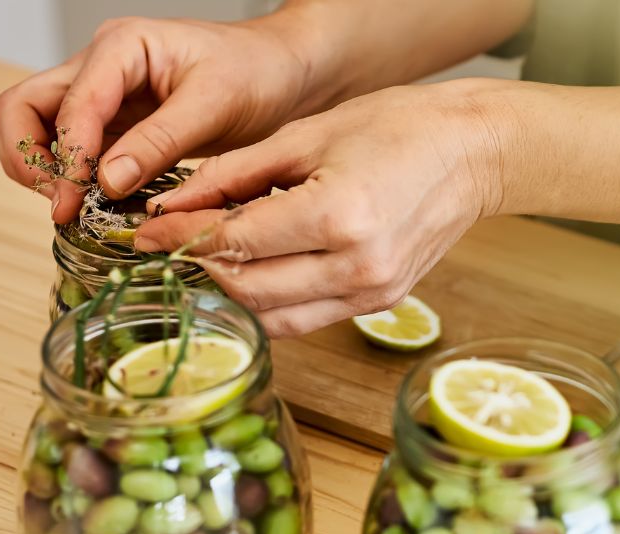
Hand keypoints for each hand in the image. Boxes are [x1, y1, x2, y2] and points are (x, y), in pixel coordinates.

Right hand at [0, 7, 331, 222]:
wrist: (284, 72)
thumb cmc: (257, 72)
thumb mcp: (214, 105)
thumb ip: (158, 142)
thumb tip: (107, 182)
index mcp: (121, 48)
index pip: (69, 105)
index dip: (67, 158)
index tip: (75, 202)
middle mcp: (101, 67)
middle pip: (25, 108)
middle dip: (30, 159)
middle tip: (60, 205)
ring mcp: (106, 96)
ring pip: (42, 130)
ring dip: (48, 171)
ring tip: (77, 210)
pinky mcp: (120, 125)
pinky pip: (79, 152)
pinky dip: (77, 179)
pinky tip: (100, 206)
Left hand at [133, 80, 508, 336]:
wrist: (473, 153)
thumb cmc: (401, 129)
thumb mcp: (307, 135)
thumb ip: (234, 174)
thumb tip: (173, 204)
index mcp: (339, 217)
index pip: (235, 242)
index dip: (180, 238)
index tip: (146, 229)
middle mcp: (357, 267)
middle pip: (247, 289)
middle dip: (196, 268)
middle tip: (167, 244)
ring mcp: (372, 293)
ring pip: (273, 316)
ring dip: (230, 292)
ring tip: (204, 261)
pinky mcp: (380, 303)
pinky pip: (306, 318)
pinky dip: (269, 302)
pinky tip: (251, 274)